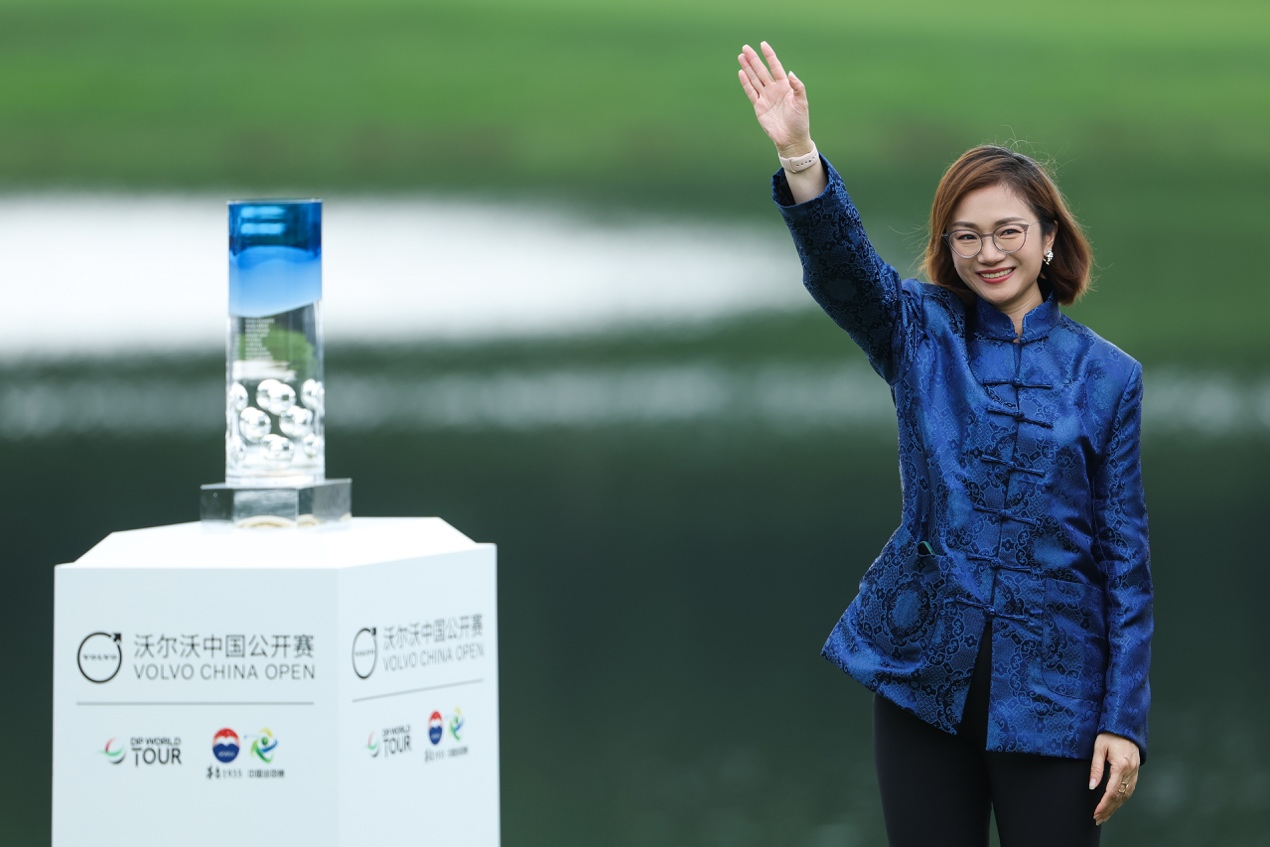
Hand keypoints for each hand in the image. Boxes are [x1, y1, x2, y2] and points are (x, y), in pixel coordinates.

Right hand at [737, 41, 810, 156]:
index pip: (775, 67)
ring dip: (748, 68)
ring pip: (754, 79)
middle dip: (754, 59)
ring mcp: (765, 98)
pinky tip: (741, 73)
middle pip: (761, 71)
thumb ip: (798, 87)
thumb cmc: (800, 121)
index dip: (769, 56)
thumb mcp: (802, 102)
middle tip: (745, 48)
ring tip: (741, 56)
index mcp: (785, 86)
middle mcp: (774, 89)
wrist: (791, 139)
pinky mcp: (759, 107)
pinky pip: (751, 92)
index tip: (763, 45)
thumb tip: (790, 73)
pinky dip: (746, 83)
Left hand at [1089, 732, 1140, 824]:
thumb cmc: (1109, 734)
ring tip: (1105, 815)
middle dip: (1109, 809)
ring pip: (1127, 795)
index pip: (1112, 791)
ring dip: (1116, 807)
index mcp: (1121, 765)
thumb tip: (1092, 786)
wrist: (1125, 725)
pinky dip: (1122, 799)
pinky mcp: (1135, 771)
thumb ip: (1096, 768)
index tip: (1095, 813)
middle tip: (1098, 819)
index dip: (1104, 804)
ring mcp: (1135, 771)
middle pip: (1120, 796)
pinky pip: (1130, 789)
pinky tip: (1115, 804)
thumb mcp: (1099, 748)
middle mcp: (1131, 771)